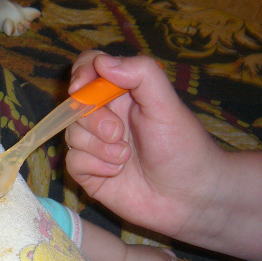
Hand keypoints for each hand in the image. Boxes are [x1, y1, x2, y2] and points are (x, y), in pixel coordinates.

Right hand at [65, 51, 225, 242]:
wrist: (190, 198)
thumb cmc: (184, 148)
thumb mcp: (167, 105)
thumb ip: (141, 74)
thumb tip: (102, 61)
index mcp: (123, 94)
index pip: (90, 68)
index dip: (80, 73)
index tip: (81, 86)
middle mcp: (105, 116)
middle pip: (75, 104)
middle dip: (93, 119)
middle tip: (118, 133)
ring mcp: (95, 145)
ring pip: (71, 133)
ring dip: (98, 147)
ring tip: (125, 159)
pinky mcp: (89, 172)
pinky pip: (72, 160)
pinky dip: (94, 166)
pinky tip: (116, 173)